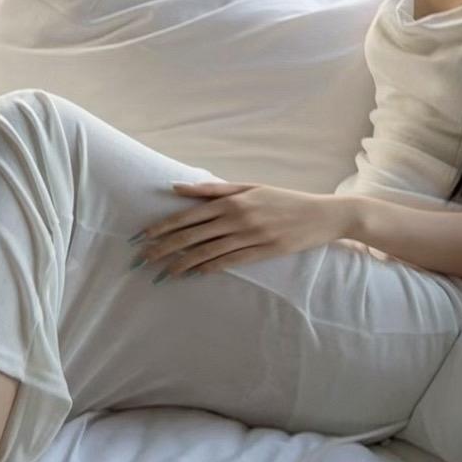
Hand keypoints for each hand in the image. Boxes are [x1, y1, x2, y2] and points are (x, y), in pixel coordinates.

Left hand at [134, 180, 345, 279]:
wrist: (320, 214)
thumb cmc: (282, 199)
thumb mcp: (249, 187)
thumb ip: (213, 190)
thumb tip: (178, 187)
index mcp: (232, 200)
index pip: (188, 215)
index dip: (162, 227)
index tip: (141, 236)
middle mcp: (237, 218)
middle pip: (192, 235)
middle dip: (163, 248)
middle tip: (141, 259)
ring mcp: (249, 237)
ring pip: (206, 252)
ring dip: (180, 263)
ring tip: (161, 273)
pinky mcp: (261, 253)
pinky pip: (228, 263)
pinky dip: (208, 269)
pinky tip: (191, 275)